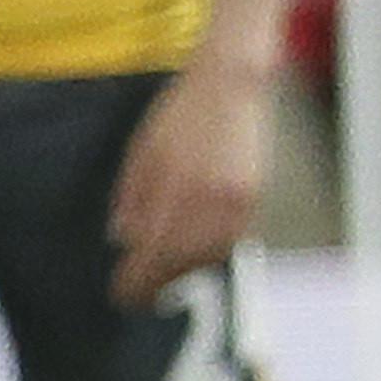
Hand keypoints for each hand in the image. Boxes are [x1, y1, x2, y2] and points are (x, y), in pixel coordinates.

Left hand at [109, 57, 270, 308]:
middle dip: (159, 279)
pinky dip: (211, 248)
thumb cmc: (183, 113)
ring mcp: (237, 202)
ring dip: (186, 266)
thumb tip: (124, 239)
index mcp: (174, 190)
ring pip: (209, 254)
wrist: (233, 84)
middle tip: (141, 291)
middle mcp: (210, 202)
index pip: (151, 256)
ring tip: (168, 267)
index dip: (135, 283)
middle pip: (181, 262)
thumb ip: (131, 199)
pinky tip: (198, 244)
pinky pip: (231, 238)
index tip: (124, 295)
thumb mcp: (141, 152)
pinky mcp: (256, 197)